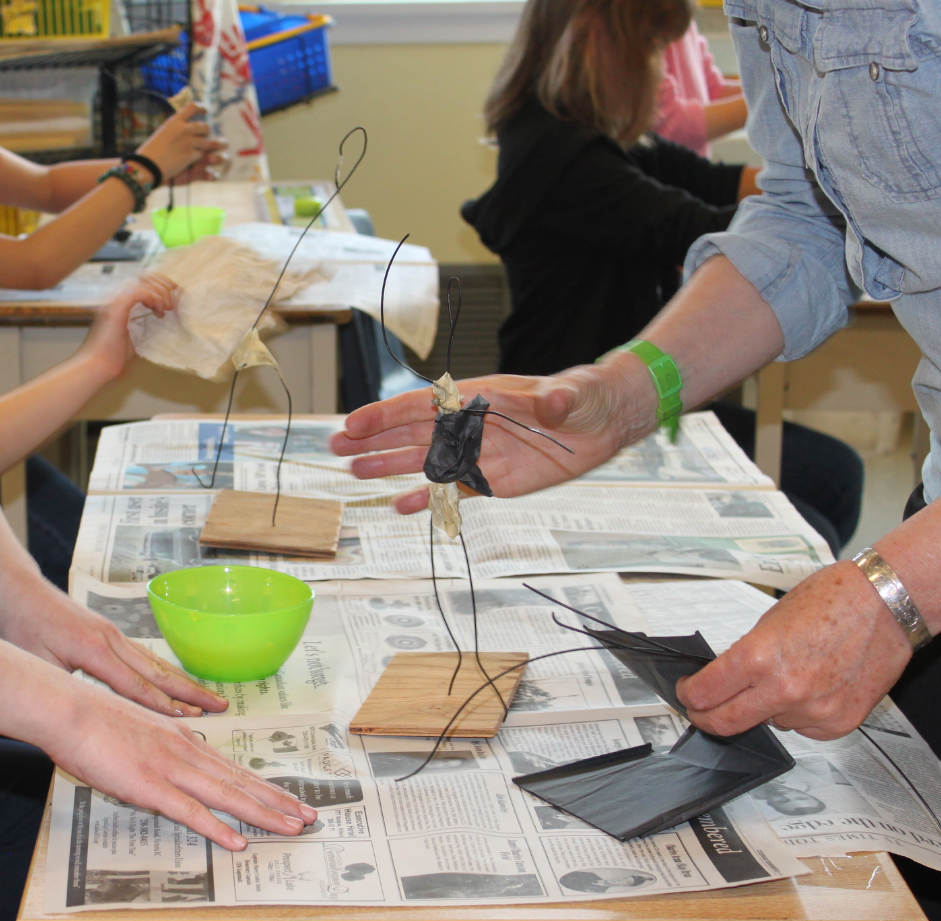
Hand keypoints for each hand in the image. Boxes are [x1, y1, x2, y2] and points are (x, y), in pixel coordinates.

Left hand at [0, 573, 225, 716]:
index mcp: (94, 651)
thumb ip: (64, 689)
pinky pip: (142, 657)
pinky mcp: (107, 632)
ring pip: (155, 663)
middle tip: (220, 707)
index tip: (192, 721)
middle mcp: (111, 640)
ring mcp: (112, 634)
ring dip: (183, 682)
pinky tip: (175, 682)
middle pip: (158, 672)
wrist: (16, 588)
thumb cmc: (21, 625)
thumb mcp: (36, 663)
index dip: (164, 707)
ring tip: (209, 696)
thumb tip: (87, 716)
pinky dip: (164, 672)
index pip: (136, 687)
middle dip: (190, 693)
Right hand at [49, 695, 318, 850]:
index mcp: (184, 741)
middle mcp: (186, 752)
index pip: (234, 769)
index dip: (266, 787)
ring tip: (291, 828)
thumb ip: (160, 748)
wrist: (69, 709)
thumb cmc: (95, 720)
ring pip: (227, 796)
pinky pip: (190, 812)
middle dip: (278, 802)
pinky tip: (237, 842)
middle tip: (309, 817)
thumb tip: (170, 767)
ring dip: (262, 814)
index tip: (291, 799)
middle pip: (241, 782)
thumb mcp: (140, 731)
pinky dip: (217, 828)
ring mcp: (171, 769)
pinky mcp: (150, 786)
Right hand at [77, 271, 177, 383]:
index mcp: (120, 303)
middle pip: (145, 276)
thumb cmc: (113, 357)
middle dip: (164, 285)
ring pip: (144, 281)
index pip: (143, 282)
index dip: (161, 286)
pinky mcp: (117, 307)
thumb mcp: (137, 336)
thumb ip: (147, 324)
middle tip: (174, 301)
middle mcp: (116, 297)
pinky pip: (140, 291)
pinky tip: (159, 310)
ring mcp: (115, 300)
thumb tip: (165, 318)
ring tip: (167, 307)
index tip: (173, 298)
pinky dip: (153, 298)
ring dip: (160, 292)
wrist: (98, 366)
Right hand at [136, 103, 226, 186]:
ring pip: (206, 142)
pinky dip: (197, 158)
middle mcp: (183, 129)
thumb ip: (175, 130)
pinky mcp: (190, 155)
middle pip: (205, 127)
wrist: (147, 166)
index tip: (206, 110)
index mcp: (175, 121)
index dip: (202, 107)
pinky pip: (200, 155)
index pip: (193, 107)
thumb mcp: (162, 134)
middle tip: (203, 137)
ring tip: (202, 149)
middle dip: (206, 133)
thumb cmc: (150, 151)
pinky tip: (191, 160)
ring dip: (205, 147)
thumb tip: (185, 128)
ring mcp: (188, 142)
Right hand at [328, 359, 655, 512]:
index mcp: (480, 398)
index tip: (354, 423)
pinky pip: (454, 490)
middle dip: (374, 441)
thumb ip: (560, 399)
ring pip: (425, 462)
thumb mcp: (574, 394)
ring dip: (390, 468)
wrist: (604, 421)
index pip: (424, 405)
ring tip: (356, 474)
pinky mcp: (494, 479)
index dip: (386, 414)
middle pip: (412, 434)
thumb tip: (553, 403)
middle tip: (336, 449)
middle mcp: (471, 425)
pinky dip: (428, 498)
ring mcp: (479, 453)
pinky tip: (401, 506)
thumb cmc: (586, 396)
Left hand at [678, 560, 912, 740]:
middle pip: (726, 723)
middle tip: (702, 710)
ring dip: (766, 708)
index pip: (705, 695)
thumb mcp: (770, 621)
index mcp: (760, 658)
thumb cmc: (834, 600)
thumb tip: (722, 681)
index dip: (689, 696)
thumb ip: (745, 656)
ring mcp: (814, 711)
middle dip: (707, 718)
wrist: (889, 604)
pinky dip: (799, 713)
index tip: (688, 693)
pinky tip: (815, 686)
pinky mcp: (839, 723)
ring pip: (769, 723)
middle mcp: (785, 690)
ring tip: (791, 675)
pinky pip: (803, 727)